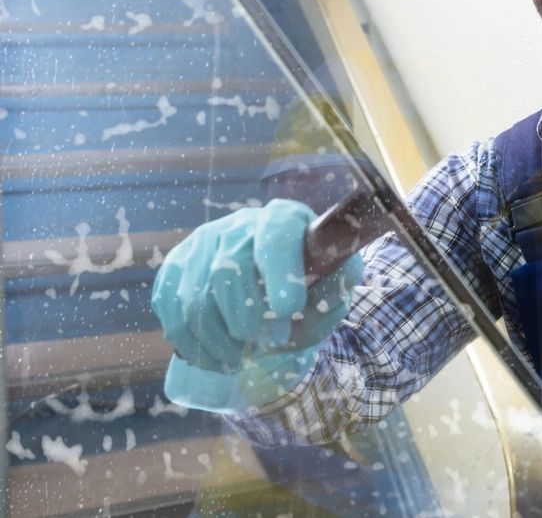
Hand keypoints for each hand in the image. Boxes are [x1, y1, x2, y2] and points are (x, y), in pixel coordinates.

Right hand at [151, 198, 363, 412]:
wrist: (276, 285)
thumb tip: (319, 296)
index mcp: (284, 220)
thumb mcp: (332, 288)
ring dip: (216, 339)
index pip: (277, 237)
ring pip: (195, 294)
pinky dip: (191, 342)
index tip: (289, 309)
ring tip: (238, 359)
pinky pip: (171, 307)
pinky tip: (214, 356)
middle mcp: (239, 224)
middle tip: (263, 344)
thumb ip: (333, 290)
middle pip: (229, 269)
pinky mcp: (176, 266)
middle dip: (245, 318)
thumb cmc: (308, 286)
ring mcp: (202, 242)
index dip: (280, 272)